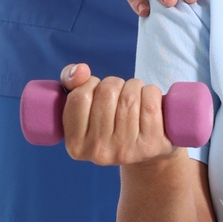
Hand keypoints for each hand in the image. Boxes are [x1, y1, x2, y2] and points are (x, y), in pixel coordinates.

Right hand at [58, 65, 178, 165]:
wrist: (145, 148)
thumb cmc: (110, 119)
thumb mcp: (84, 103)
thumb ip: (71, 80)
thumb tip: (81, 70)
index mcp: (75, 144)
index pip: (79, 97)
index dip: (91, 83)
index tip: (97, 90)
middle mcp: (98, 151)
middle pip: (107, 93)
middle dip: (115, 83)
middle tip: (119, 94)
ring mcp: (125, 150)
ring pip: (130, 96)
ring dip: (134, 87)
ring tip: (134, 98)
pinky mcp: (150, 145)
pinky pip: (150, 104)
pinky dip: (151, 93)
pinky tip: (149, 102)